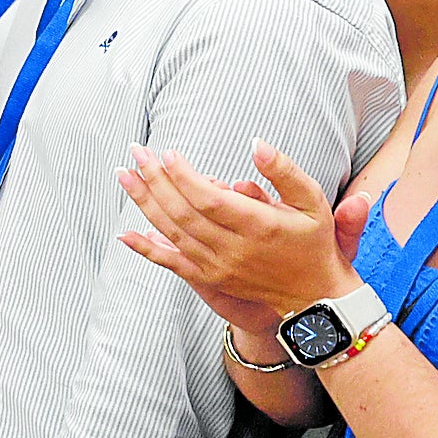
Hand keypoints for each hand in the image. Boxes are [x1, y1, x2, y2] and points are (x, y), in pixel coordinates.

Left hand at [117, 141, 365, 322]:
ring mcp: (218, 267)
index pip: (208, 199)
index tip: (168, 153)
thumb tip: (256, 143)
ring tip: (124, 175)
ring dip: (145, 203)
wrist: (314, 294)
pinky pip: (171, 263)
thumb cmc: (313, 241)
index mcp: (258, 226)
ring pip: (172, 232)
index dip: (183, 176)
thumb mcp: (312, 201)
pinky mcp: (210, 279)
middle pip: (183, 212)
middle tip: (136, 152)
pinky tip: (123, 235)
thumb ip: (284, 171)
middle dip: (155, 179)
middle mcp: (233, 249)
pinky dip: (146, 249)